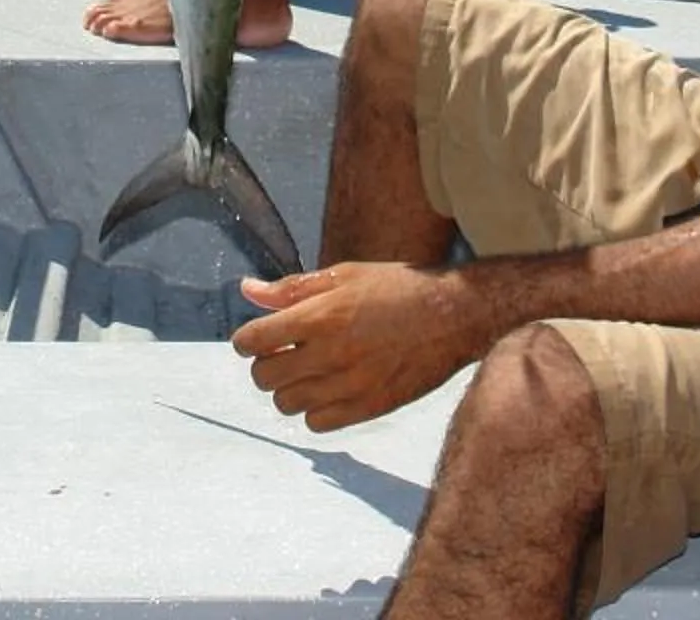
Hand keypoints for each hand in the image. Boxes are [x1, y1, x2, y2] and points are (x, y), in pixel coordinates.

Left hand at [230, 261, 486, 431]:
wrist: (453, 316)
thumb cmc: (396, 288)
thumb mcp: (344, 275)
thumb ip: (292, 288)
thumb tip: (247, 290)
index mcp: (321, 316)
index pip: (253, 341)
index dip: (246, 341)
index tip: (254, 339)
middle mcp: (331, 354)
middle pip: (265, 377)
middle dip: (266, 363)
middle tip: (283, 352)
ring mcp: (350, 386)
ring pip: (287, 404)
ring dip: (289, 388)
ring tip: (308, 371)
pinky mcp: (369, 408)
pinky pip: (317, 424)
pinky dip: (314, 410)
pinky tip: (328, 390)